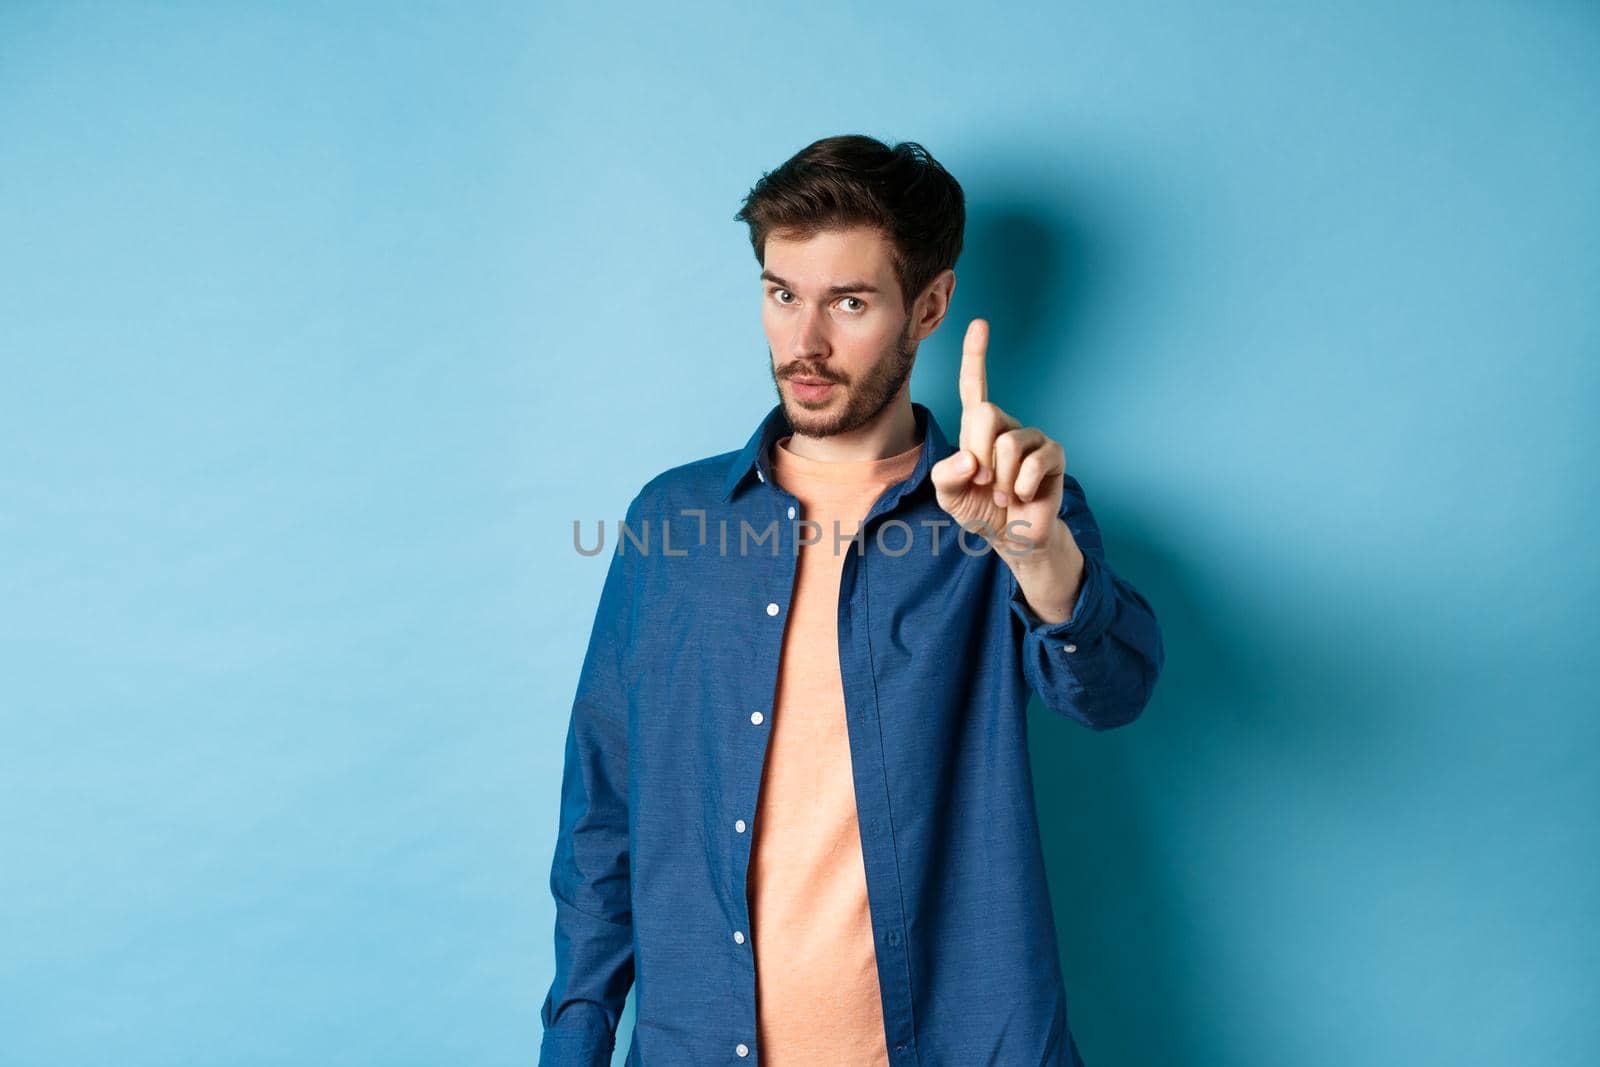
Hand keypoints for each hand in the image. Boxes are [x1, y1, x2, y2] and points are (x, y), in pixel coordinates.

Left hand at [929, 319, 1068, 563]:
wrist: (1012, 537)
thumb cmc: (980, 510)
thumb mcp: (949, 496)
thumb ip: (945, 477)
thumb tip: (969, 460)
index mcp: (977, 428)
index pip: (975, 385)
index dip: (976, 355)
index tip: (980, 323)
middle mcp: (1006, 425)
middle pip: (986, 413)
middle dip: (980, 453)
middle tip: (985, 482)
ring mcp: (1032, 438)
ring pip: (1008, 444)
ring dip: (1002, 480)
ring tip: (1005, 495)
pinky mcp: (1053, 455)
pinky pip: (1034, 462)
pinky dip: (1022, 487)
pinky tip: (1024, 496)